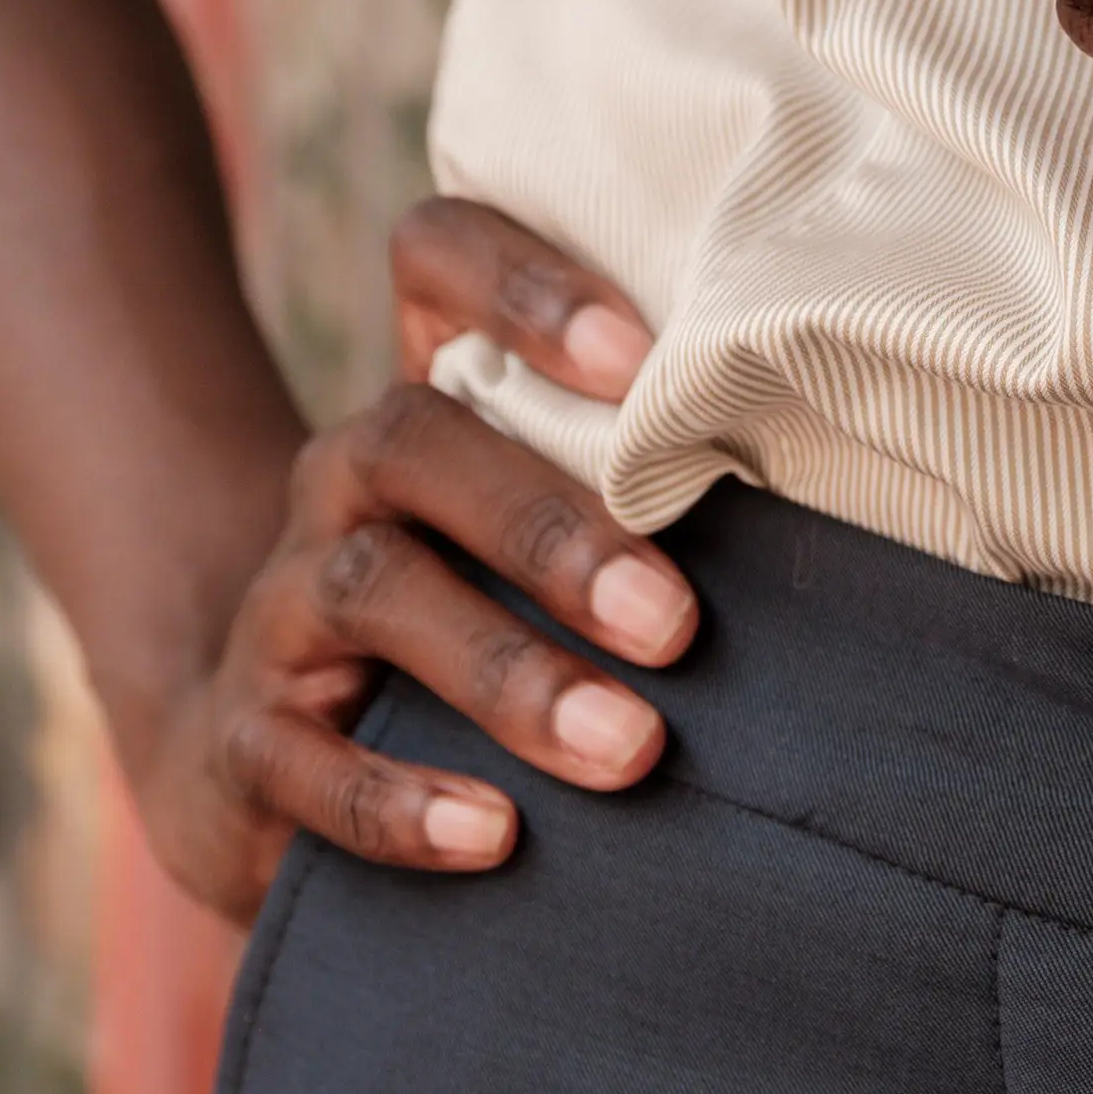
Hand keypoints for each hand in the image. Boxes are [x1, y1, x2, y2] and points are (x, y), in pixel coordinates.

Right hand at [126, 217, 692, 918]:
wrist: (270, 757)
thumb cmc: (484, 623)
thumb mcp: (549, 543)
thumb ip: (648, 500)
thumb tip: (849, 492)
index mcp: (430, 400)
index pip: (436, 258)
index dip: (523, 283)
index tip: (642, 359)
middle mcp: (343, 478)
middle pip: (414, 438)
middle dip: (553, 528)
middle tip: (674, 624)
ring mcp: (282, 603)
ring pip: (375, 590)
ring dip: (509, 671)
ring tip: (627, 746)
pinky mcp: (243, 739)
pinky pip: (302, 758)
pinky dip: (401, 800)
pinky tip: (494, 835)